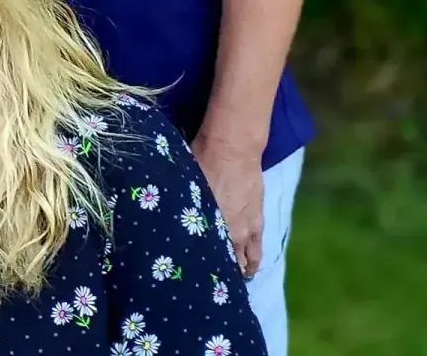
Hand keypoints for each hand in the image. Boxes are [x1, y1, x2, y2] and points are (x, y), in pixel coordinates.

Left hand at [190, 132, 264, 277]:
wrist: (232, 148)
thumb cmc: (201, 162)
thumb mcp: (185, 187)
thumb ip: (183, 209)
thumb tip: (168, 219)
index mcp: (210, 227)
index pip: (206, 258)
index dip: (200, 267)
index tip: (191, 275)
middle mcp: (231, 234)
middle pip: (228, 263)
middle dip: (221, 271)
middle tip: (212, 278)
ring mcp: (248, 229)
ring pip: (248, 259)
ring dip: (241, 268)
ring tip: (233, 277)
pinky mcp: (259, 221)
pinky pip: (259, 247)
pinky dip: (253, 258)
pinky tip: (248, 265)